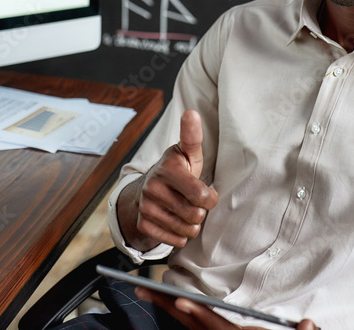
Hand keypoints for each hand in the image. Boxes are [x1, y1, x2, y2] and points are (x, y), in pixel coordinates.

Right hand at [118, 110, 218, 249]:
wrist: (146, 190)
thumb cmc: (176, 171)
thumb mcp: (186, 154)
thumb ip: (192, 136)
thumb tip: (191, 112)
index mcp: (167, 169)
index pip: (201, 195)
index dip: (210, 197)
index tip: (207, 193)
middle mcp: (153, 187)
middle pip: (196, 215)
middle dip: (201, 211)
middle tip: (194, 202)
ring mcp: (146, 207)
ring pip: (187, 230)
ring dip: (192, 225)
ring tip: (185, 211)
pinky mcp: (143, 225)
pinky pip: (176, 240)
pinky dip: (180, 235)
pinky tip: (175, 221)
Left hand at [134, 286, 317, 329]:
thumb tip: (308, 323)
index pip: (217, 327)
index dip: (198, 315)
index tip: (180, 302)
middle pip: (192, 325)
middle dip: (166, 306)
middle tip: (142, 289)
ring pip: (190, 327)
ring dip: (169, 310)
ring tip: (149, 292)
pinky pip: (196, 329)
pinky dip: (184, 318)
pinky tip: (172, 306)